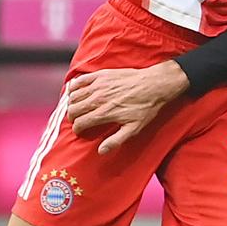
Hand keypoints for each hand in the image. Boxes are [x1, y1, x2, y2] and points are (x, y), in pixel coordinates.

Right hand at [65, 62, 188, 153]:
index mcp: (105, 113)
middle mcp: (98, 99)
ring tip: (78, 107)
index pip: (80, 123)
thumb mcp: (134, 128)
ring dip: (72, 103)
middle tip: (78, 120)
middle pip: (73, 109)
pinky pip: (80, 80)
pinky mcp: (101, 75)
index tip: (80, 131)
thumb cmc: (145, 107)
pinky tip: (77, 91)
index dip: (77, 129)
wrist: (154, 85)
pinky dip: (74, 87)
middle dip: (72, 117)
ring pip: (74, 96)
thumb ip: (116, 140)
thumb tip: (101, 151)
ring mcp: (98, 85)